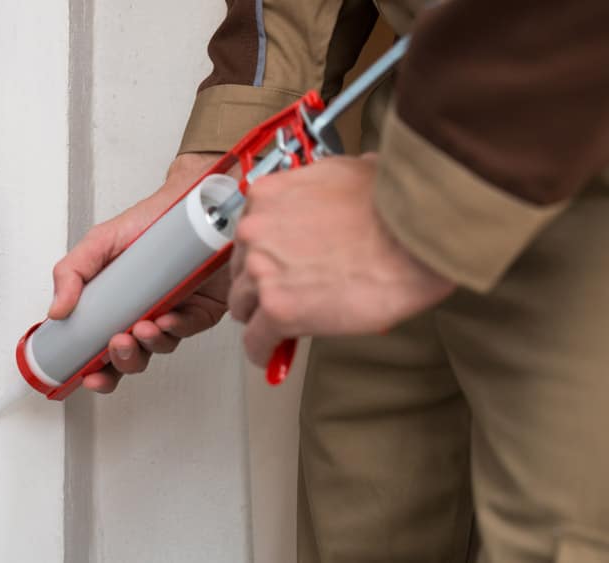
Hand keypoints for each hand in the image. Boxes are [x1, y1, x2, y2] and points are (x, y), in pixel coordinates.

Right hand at [48, 152, 228, 392]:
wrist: (187, 201)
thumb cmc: (147, 221)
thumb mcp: (99, 243)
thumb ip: (72, 273)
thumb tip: (56, 311)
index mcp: (116, 306)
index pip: (102, 349)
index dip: (96, 369)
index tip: (87, 375)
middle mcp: (144, 313)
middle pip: (132, 357)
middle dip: (122, 361)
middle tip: (116, 345)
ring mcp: (173, 312)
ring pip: (160, 347)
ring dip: (148, 345)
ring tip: (141, 329)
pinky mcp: (202, 308)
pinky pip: (189, 329)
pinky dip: (177, 328)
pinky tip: (167, 319)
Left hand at [228, 155, 455, 366]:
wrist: (417, 234)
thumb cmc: (395, 206)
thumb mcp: (353, 171)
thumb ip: (328, 184)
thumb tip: (346, 184)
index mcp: (268, 196)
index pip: (249, 235)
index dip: (265, 255)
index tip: (276, 268)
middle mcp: (255, 231)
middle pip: (241, 270)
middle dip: (262, 285)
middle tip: (287, 296)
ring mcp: (262, 271)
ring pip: (243, 306)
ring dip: (260, 317)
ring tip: (281, 328)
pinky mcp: (278, 310)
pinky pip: (256, 341)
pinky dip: (264, 351)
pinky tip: (274, 355)